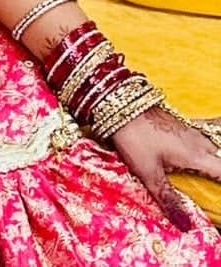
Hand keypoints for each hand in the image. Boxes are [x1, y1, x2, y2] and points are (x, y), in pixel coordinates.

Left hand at [112, 106, 220, 230]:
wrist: (118, 103)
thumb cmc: (134, 138)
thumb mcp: (148, 172)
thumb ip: (167, 199)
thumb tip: (186, 226)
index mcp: (196, 155)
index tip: (217, 195)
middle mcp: (198, 141)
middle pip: (219, 158)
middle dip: (219, 171)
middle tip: (211, 184)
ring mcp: (188, 130)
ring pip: (210, 146)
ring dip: (212, 158)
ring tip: (207, 171)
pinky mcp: (177, 123)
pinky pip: (199, 138)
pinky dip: (202, 148)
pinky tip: (192, 151)